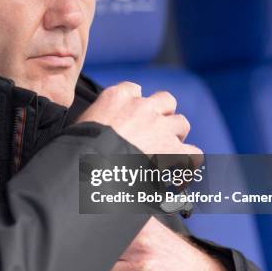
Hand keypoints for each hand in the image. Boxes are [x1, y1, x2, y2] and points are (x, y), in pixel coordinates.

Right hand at [77, 82, 201, 159]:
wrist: (92, 162)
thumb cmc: (78, 147)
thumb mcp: (80, 124)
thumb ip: (93, 121)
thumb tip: (90, 133)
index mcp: (117, 97)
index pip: (133, 90)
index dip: (136, 104)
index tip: (132, 118)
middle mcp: (142, 106)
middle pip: (165, 101)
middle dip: (163, 115)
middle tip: (155, 133)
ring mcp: (160, 126)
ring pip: (181, 123)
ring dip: (176, 137)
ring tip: (167, 153)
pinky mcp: (172, 149)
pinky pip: (193, 154)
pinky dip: (188, 167)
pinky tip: (178, 180)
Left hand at [98, 217, 237, 270]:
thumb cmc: (178, 260)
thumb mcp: (155, 233)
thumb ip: (129, 231)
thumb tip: (96, 233)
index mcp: (142, 226)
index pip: (105, 226)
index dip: (89, 234)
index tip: (82, 238)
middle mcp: (142, 243)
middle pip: (99, 250)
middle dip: (93, 261)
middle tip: (95, 267)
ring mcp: (144, 268)